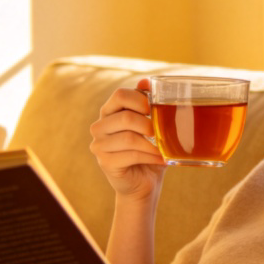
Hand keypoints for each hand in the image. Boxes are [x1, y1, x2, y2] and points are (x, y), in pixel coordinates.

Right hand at [89, 78, 166, 199]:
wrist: (143, 183)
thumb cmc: (149, 150)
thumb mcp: (150, 124)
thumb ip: (147, 103)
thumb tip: (146, 80)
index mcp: (109, 112)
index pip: (120, 94)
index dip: (140, 99)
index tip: (155, 109)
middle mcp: (99, 127)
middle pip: (125, 117)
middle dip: (148, 124)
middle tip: (160, 132)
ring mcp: (99, 145)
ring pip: (129, 137)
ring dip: (152, 143)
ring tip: (164, 148)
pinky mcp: (105, 162)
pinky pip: (131, 155)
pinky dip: (151, 156)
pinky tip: (162, 158)